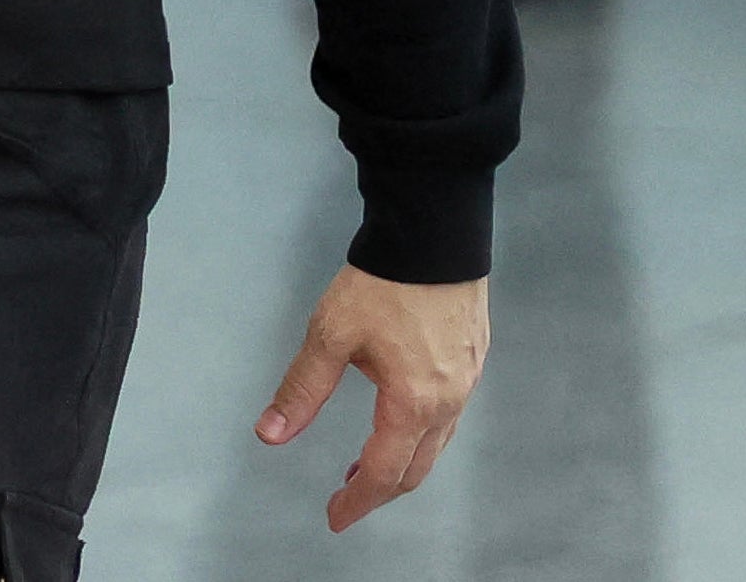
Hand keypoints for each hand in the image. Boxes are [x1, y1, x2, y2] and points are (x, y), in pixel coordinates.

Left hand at [254, 265, 487, 531]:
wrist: (435, 230)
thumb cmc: (386, 280)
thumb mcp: (332, 335)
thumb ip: (302, 389)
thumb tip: (271, 433)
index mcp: (413, 402)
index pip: (383, 473)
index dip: (357, 501)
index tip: (335, 515)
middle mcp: (448, 399)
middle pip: (416, 468)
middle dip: (380, 489)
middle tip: (348, 495)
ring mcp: (467, 378)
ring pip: (437, 442)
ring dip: (403, 461)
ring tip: (369, 461)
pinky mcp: (474, 355)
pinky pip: (452, 413)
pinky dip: (424, 432)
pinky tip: (404, 416)